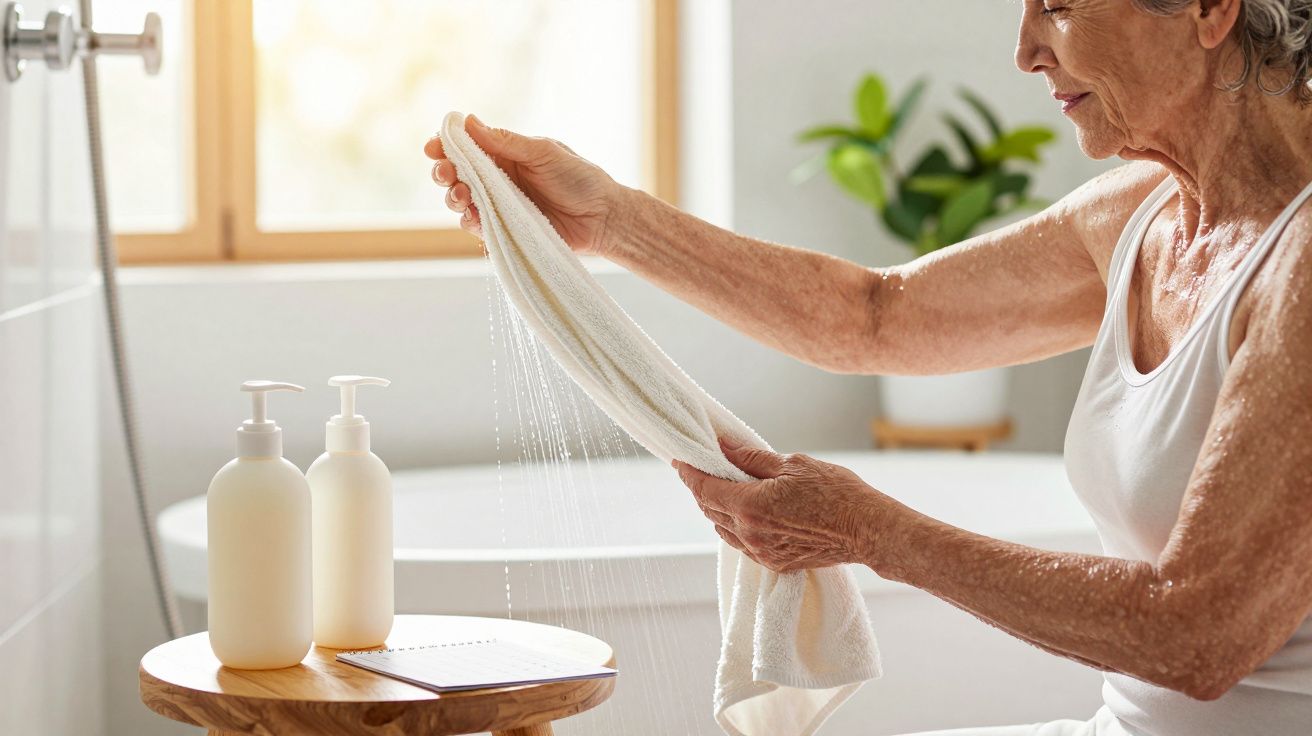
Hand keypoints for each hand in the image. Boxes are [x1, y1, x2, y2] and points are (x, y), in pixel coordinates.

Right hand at [424, 115, 622, 256]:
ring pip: (462, 200)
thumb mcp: (544, 153)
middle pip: (458, 173)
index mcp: (507, 153)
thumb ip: (507, 142)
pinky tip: (470, 216)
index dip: (446, 145)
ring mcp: (501, 205)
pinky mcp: (506, 229)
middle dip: (444, 172)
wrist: (604, 218)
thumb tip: (469, 121)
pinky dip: (469, 221)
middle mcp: (499, 178)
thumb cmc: (581, 179)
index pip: (467, 146)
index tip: (434, 147)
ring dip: (453, 196)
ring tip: (460, 195)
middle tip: (444, 173)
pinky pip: (478, 226)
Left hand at [674, 438, 899, 572]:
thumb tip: (724, 448)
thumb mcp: (792, 464)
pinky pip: (742, 544)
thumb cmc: (836, 492)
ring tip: (721, 487)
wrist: (867, 530)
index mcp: (750, 507)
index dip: (689, 473)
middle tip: (700, 469)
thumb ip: (752, 459)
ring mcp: (761, 553)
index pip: (704, 489)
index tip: (680, 460)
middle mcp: (750, 534)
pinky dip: (735, 526)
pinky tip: (744, 511)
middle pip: (709, 510)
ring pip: (723, 529)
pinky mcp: (775, 563)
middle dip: (701, 488)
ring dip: (717, 509)